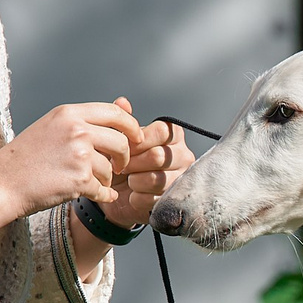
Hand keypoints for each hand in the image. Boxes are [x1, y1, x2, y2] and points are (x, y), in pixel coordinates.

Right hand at [0, 99, 140, 226]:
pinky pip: (104, 189)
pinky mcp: (79, 180)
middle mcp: (76, 130)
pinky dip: (102, 195)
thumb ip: (86, 120)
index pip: (115, 113)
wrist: (2, 184)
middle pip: (121, 141)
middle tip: (118, 166)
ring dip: (105, 179)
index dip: (131, 127)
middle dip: (124, 157)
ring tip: (87, 182)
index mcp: (68, 113)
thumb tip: (126, 104)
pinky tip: (95, 195)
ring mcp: (79, 154)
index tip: (136, 138)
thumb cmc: (25, 158)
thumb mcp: (52, 127)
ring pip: (111, 169)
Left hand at [96, 107, 192, 228]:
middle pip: (158, 156)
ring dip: (134, 180)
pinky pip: (152, 198)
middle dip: (132, 162)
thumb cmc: (123, 163)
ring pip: (156, 179)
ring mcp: (182, 179)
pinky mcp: (174, 201)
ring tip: (128, 180)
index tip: (125, 147)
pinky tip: (133, 195)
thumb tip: (122, 102)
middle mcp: (184, 156)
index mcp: (174, 136)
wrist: (118, 196)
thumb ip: (122, 121)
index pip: (162, 131)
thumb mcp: (120, 141)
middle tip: (121, 166)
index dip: (139, 140)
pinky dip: (136, 198)